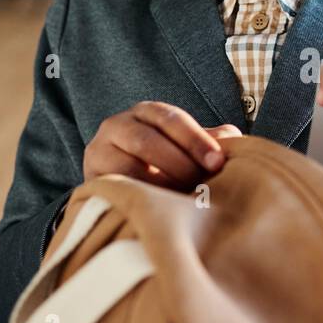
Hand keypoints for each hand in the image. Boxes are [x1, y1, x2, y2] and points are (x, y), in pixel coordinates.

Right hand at [83, 102, 241, 187]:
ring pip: (128, 168)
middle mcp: (118, 125)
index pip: (171, 119)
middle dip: (178, 164)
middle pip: (147, 141)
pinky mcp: (91, 179)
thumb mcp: (186, 147)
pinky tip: (159, 210)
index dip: (196, 140)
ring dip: (159, 185)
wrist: (122, 186)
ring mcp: (100, 151)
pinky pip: (113, 189)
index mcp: (147, 112)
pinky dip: (138, 198)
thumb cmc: (165, 163)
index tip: (217, 162)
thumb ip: (208, 141)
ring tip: (183, 200)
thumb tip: (231, 139)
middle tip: (201, 185)